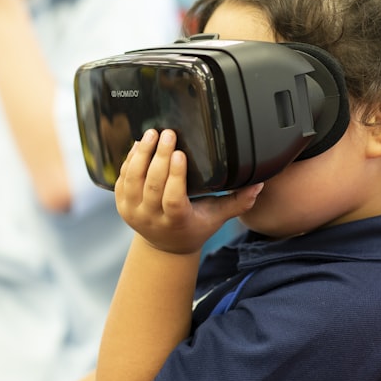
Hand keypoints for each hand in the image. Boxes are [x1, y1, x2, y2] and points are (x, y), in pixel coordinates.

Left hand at [115, 129, 262, 254]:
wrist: (165, 246)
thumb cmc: (194, 227)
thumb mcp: (216, 218)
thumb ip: (237, 202)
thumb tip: (259, 184)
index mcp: (176, 221)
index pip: (173, 199)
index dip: (174, 176)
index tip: (180, 153)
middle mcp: (152, 218)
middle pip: (152, 185)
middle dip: (158, 156)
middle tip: (167, 134)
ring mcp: (133, 212)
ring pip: (133, 180)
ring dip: (140, 155)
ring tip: (151, 134)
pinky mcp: (122, 205)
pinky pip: (122, 180)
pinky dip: (128, 161)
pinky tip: (137, 145)